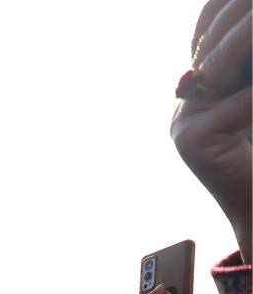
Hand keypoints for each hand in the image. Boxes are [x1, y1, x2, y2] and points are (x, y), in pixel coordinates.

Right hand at [171, 0, 251, 262]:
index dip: (225, 7)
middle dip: (242, 21)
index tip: (245, 1)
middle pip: (212, 44)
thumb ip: (246, 71)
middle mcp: (185, 105)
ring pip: (220, 67)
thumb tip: (245, 27)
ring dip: (248, 41)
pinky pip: (239, 103)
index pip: (206, 28)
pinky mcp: (194, 143)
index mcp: (198, 90)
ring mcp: (184, 124)